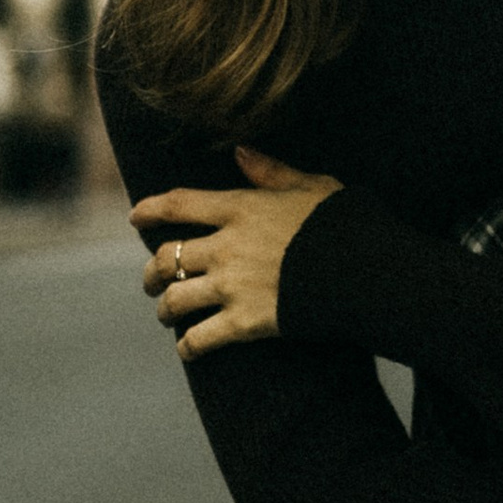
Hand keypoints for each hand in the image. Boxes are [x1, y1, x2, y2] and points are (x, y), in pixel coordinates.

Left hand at [131, 146, 343, 359]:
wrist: (367, 273)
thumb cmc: (345, 224)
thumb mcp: (313, 186)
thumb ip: (272, 172)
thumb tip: (240, 153)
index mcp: (240, 209)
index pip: (179, 205)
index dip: (150, 209)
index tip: (134, 216)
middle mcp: (226, 247)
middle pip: (166, 257)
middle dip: (151, 271)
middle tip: (151, 280)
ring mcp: (231, 286)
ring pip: (174, 299)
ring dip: (165, 308)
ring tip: (167, 314)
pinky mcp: (244, 323)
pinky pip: (198, 339)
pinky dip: (188, 346)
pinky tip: (188, 349)